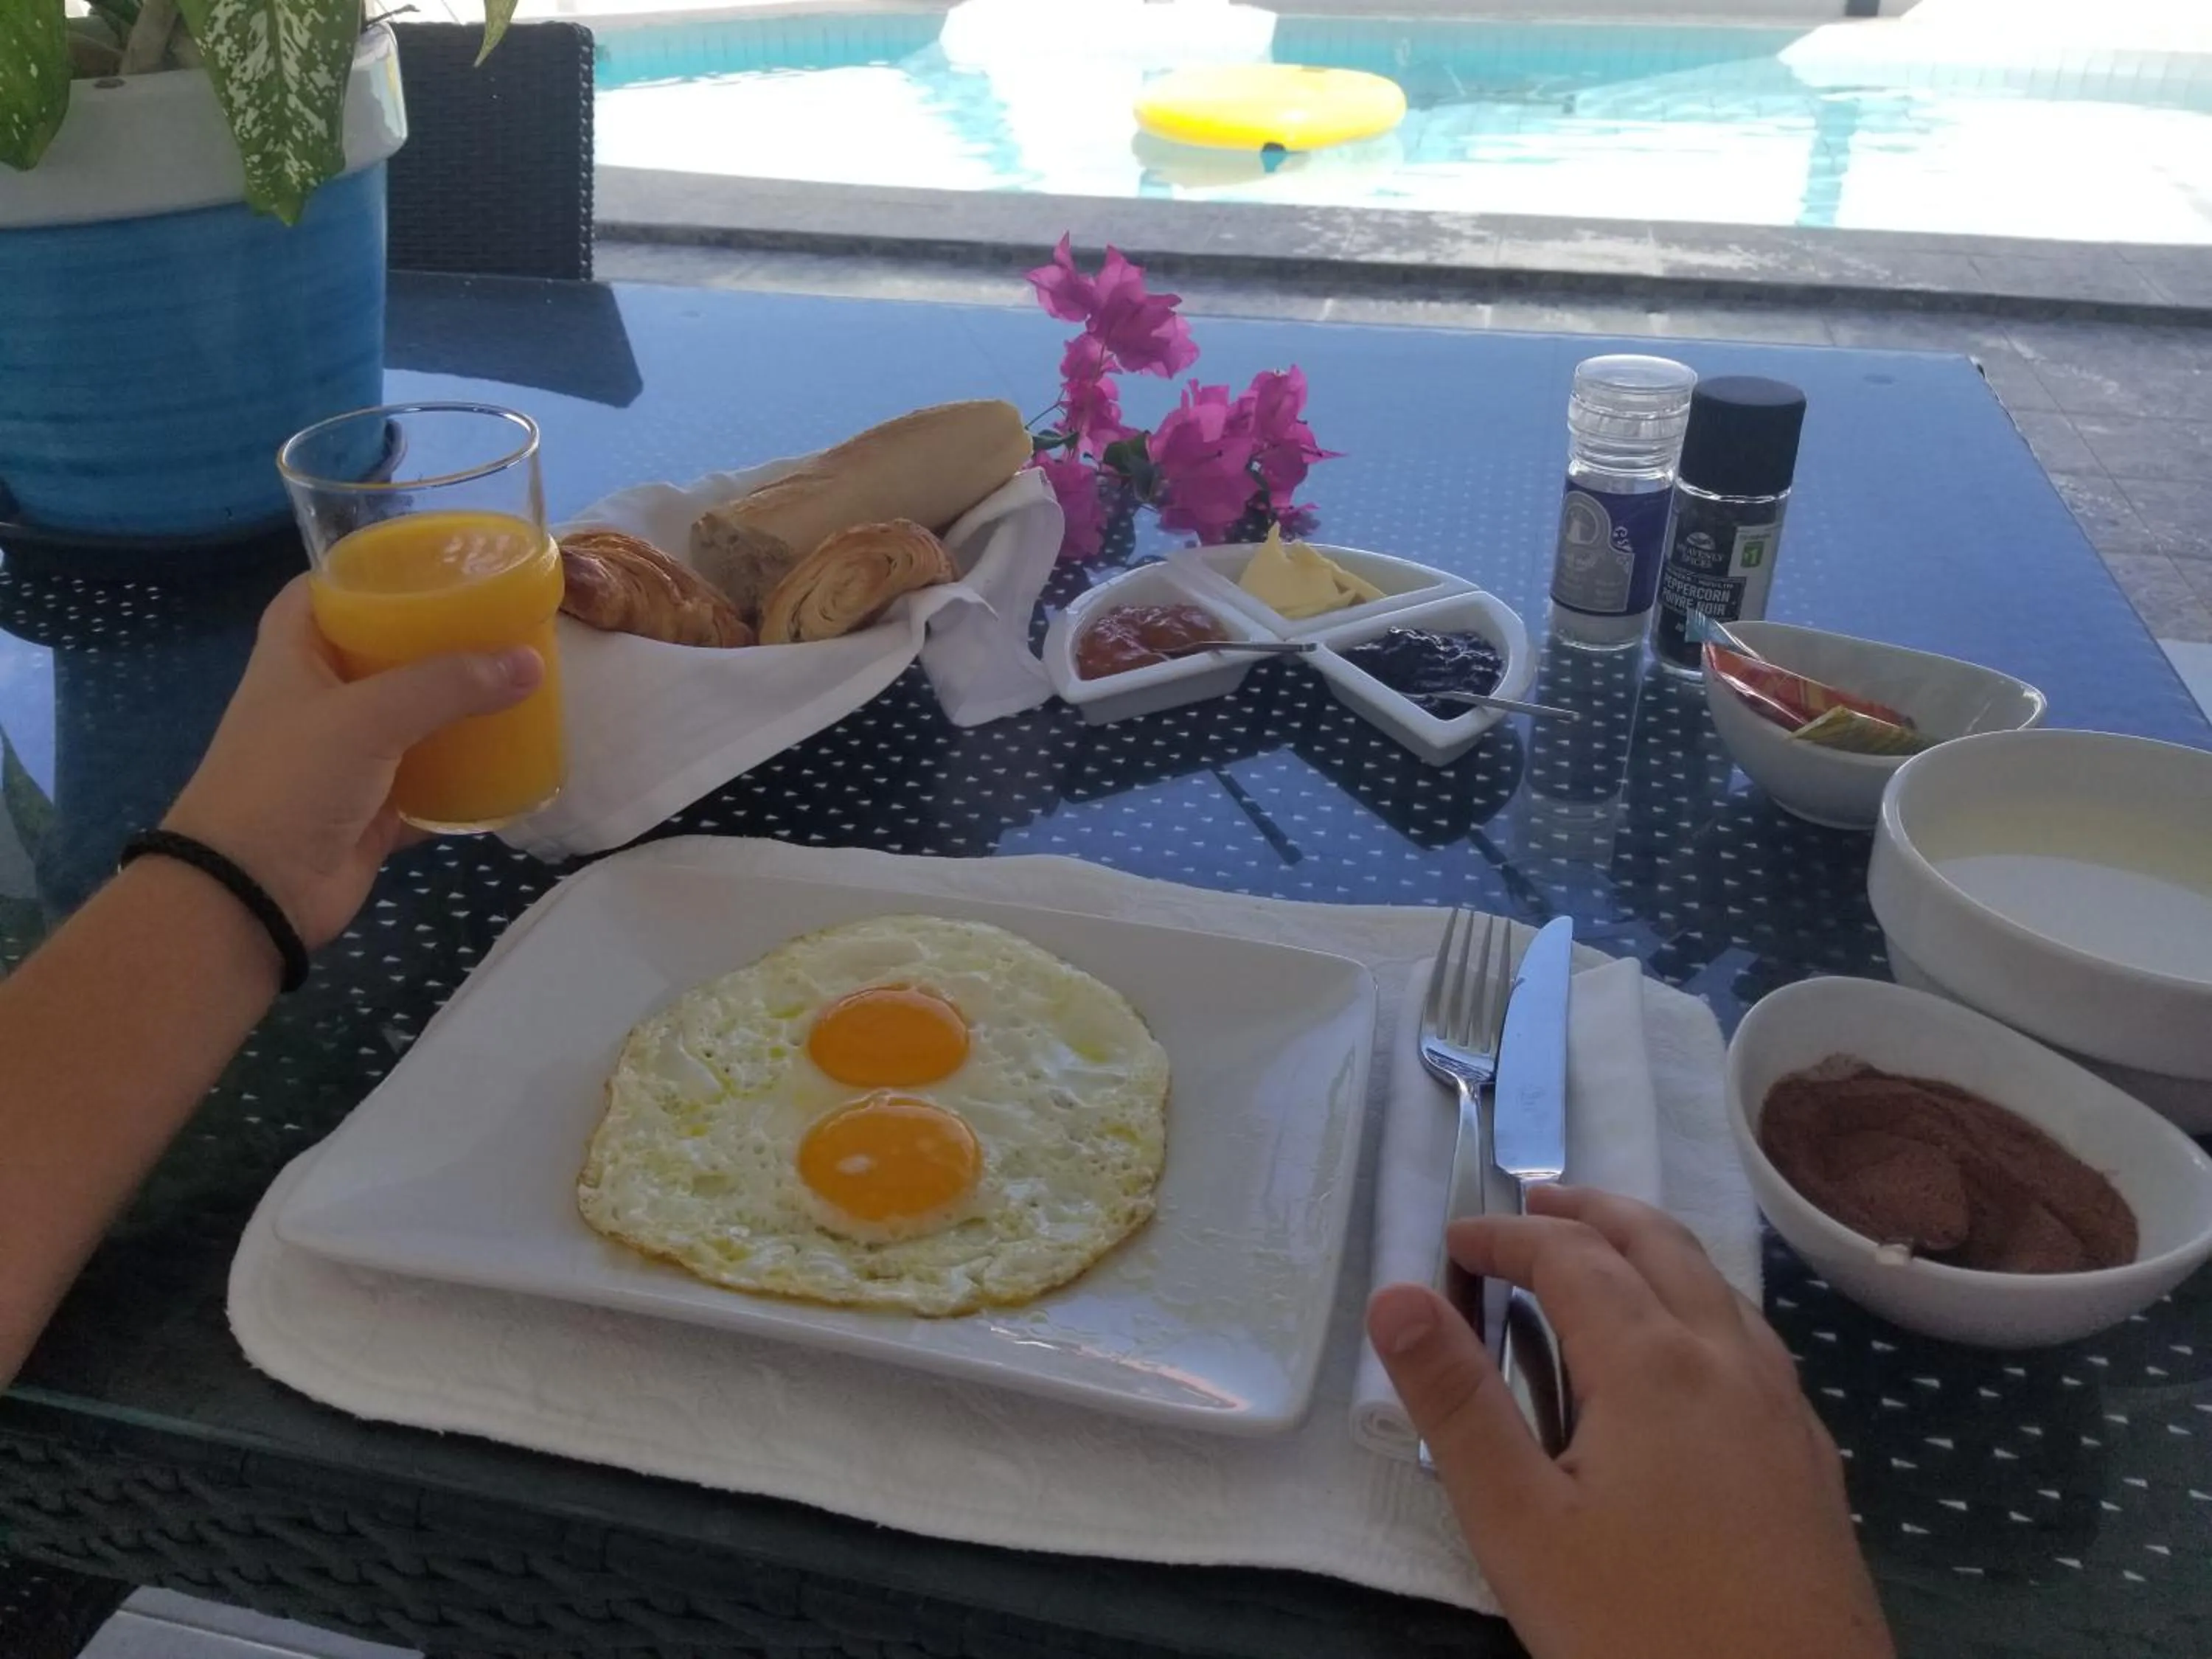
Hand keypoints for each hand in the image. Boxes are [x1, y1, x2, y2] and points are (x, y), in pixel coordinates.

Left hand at [162, 577, 542, 953]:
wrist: (253, 891)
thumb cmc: (289, 781)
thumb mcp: (367, 717)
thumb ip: (448, 685)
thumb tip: (531, 662)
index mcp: (296, 652)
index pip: (330, 586)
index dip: (374, 567)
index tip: (438, 557)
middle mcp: (322, 694)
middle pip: (387, 648)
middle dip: (441, 637)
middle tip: (505, 616)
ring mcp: (349, 753)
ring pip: (415, 714)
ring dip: (461, 705)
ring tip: (522, 678)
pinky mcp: (376, 805)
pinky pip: (432, 778)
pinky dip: (467, 773)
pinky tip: (514, 756)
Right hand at [1367, 1187, 1892, 1658]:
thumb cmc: (1641, 1630)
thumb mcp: (1520, 1526)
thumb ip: (1457, 1404)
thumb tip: (1395, 1295)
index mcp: (1653, 1362)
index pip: (1571, 1256)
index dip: (1506, 1235)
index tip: (1452, 1240)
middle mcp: (1728, 1360)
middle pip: (1659, 1243)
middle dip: (1590, 1210)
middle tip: (1533, 1202)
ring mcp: (1783, 1408)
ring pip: (1717, 1285)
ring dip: (1652, 1248)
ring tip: (1604, 1256)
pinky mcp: (1812, 1460)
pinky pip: (1754, 1341)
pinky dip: (1703, 1304)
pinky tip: (1692, 1355)